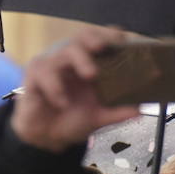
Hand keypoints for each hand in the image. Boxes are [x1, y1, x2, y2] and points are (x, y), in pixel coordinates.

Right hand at [10, 27, 141, 153]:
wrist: (46, 138)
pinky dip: (56, 88)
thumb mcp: (98, 117)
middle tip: (103, 47)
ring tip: (91, 75)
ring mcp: (53, 65)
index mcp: (90, 65)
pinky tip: (61, 103)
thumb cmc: (72, 119)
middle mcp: (72, 60)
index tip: (122, 39)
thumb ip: (117, 113)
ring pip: (65, 51)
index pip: (100, 40)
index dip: (110, 35)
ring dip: (80, 60)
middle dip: (94, 38)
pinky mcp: (34, 74)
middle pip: (82, 36)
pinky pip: (45, 72)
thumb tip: (140, 110)